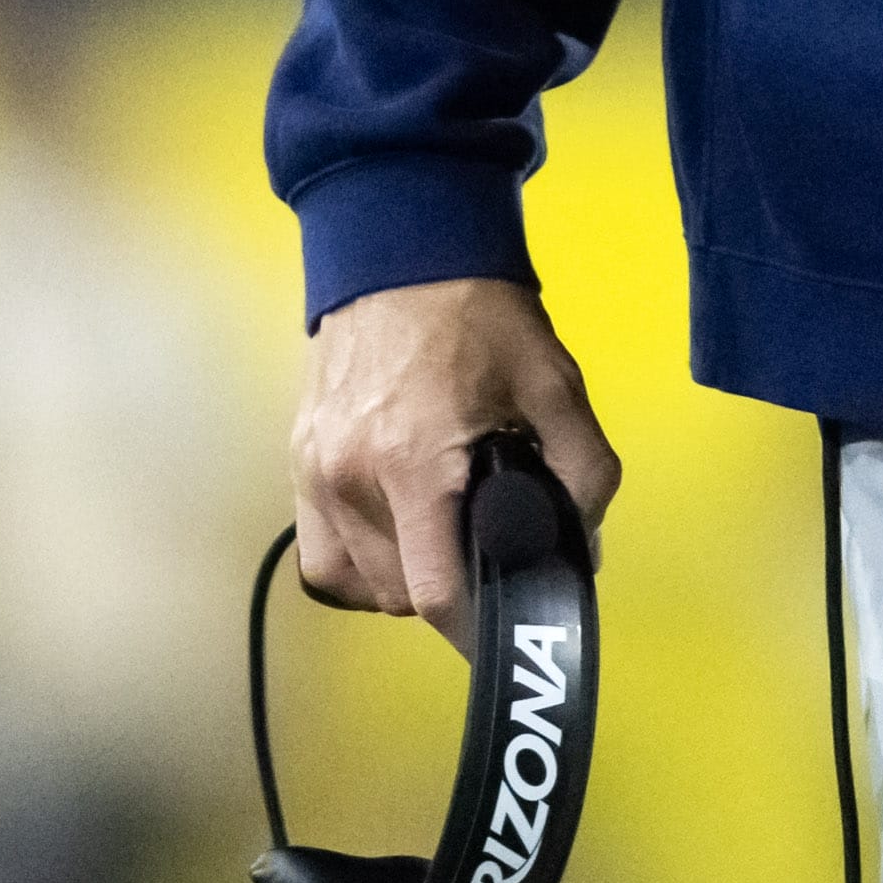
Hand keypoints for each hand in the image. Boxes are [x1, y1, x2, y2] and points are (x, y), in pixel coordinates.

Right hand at [291, 276, 624, 651]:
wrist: (401, 253)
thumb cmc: (481, 318)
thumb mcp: (556, 385)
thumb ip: (584, 471)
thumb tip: (583, 546)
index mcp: (414, 463)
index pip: (431, 591)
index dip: (474, 624)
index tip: (507, 628)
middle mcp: (351, 479)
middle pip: (397, 596)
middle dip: (450, 593)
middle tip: (490, 560)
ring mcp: (315, 474)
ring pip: (357, 584)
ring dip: (404, 582)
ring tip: (447, 544)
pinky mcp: (298, 465)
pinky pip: (322, 557)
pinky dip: (360, 567)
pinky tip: (400, 539)